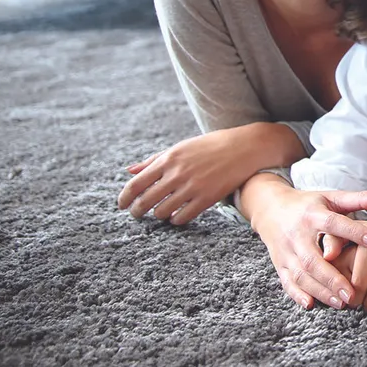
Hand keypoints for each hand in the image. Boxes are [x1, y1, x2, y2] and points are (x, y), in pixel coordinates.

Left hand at [118, 130, 253, 224]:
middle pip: (145, 201)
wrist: (245, 147)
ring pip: (162, 212)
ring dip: (158, 215)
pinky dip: (176, 220)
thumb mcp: (180, 147)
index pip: (136, 185)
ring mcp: (192, 187)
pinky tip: (177, 216)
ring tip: (160, 213)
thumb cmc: (210, 146)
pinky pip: (182, 217)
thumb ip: (153, 160)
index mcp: (168, 159)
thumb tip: (129, 171)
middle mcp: (177, 174)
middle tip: (137, 214)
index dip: (124, 198)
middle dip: (137, 211)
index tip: (122, 205)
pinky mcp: (207, 198)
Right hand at [245, 182, 366, 309]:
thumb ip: (360, 199)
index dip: (354, 231)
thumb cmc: (309, 205)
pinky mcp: (279, 264)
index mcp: (313, 215)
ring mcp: (286, 252)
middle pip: (313, 259)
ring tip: (341, 303)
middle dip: (332, 278)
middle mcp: (297, 235)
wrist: (270, 209)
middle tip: (353, 294)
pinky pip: (286, 282)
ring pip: (301, 274)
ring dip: (320, 290)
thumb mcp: (332, 198)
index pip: (334, 224)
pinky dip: (297, 294)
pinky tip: (311, 304)